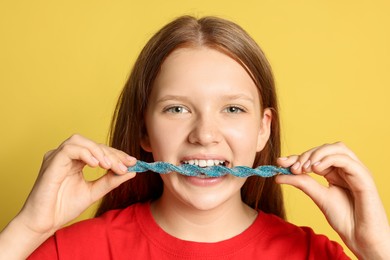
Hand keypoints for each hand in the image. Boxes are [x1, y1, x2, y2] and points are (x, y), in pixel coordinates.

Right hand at [20, 134, 136, 234]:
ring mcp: (57, 157)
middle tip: (125, 166)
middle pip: (92, 144)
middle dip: (111, 154)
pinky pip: (69, 149)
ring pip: (80, 141)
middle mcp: (66, 156)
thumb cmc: (64, 207)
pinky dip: (85, 153)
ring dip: (98, 151)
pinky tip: (95, 165)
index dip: (117, 155)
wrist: (45, 223)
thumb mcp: (94, 192)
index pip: (99, 151)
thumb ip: (111, 180)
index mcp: (76, 161)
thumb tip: (132, 172)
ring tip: (109, 166)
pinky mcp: (51, 162)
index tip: (133, 162)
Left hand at [276, 142, 389, 258]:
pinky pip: (346, 160)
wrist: (361, 237)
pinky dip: (329, 159)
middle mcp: (346, 168)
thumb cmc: (345, 218)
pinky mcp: (364, 177)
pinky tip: (317, 168)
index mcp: (336, 172)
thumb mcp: (318, 197)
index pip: (316, 156)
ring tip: (305, 168)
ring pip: (337, 148)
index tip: (280, 161)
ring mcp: (356, 170)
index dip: (297, 156)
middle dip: (306, 155)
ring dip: (317, 154)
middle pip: (326, 148)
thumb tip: (279, 176)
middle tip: (294, 168)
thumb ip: (302, 183)